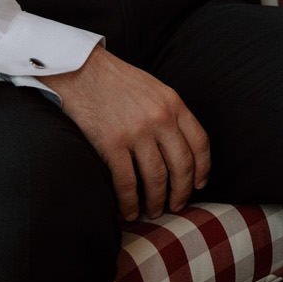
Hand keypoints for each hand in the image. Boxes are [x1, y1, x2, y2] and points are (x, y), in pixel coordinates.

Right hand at [42, 45, 211, 219]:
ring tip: (154, 211)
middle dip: (182, 192)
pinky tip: (128, 211)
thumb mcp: (153, 88)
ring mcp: (136, 132)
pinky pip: (127, 183)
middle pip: (182, 165)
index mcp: (173, 103)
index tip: (199, 184)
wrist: (79, 69)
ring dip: (157, 201)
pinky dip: (129, 202)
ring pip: (157, 178)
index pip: (199, 143)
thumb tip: (177, 145)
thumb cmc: (115, 80)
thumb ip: (168, 112)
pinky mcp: (112, 144)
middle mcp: (160, 118)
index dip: (202, 169)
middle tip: (177, 206)